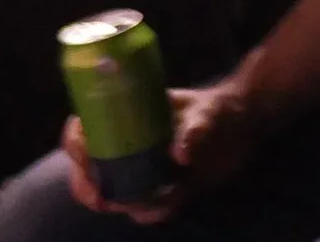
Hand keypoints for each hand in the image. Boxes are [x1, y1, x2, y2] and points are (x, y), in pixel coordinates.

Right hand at [61, 80, 265, 220]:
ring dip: (117, 203)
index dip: (75, 142)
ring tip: (137, 202)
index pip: (84, 128)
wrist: (244, 125)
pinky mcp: (163, 189)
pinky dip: (150, 212)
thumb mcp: (207, 112)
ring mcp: (143, 169)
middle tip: (99, 197)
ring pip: (110, 194)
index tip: (82, 153)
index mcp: (127, 118)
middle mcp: (127, 146)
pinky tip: (163, 207)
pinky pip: (145, 209)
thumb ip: (195, 128)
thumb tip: (180, 154)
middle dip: (84, 186)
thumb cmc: (218, 108)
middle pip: (86, 169)